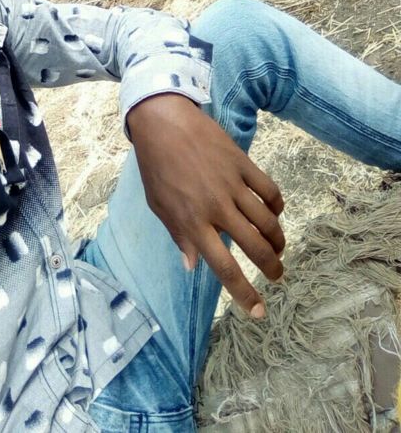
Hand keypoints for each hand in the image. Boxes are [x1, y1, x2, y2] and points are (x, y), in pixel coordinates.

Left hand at [126, 93, 284, 316]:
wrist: (164, 123)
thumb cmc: (156, 166)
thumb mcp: (159, 206)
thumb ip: (179, 236)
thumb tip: (193, 266)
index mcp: (192, 222)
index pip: (224, 268)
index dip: (244, 294)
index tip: (259, 311)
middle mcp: (216, 208)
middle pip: (255, 247)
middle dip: (271, 268)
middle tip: (276, 274)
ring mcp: (232, 185)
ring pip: (268, 222)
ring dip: (278, 240)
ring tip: (278, 248)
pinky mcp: (243, 164)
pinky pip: (269, 191)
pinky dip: (277, 206)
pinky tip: (275, 213)